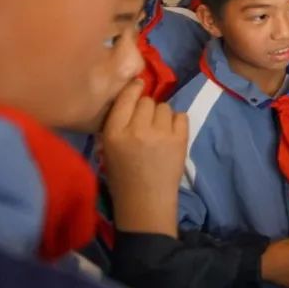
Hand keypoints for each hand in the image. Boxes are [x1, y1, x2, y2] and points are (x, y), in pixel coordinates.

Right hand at [101, 79, 188, 235]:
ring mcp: (160, 133)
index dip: (133, 89)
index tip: (138, 85)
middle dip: (147, 109)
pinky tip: (172, 134)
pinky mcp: (180, 140)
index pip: (125, 98)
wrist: (145, 201)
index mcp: (114, 132)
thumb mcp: (107, 150)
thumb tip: (129, 100)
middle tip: (147, 124)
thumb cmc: (122, 177)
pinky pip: (181, 116)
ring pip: (164, 107)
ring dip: (162, 116)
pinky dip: (177, 122)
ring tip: (159, 131)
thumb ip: (115, 125)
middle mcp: (137, 129)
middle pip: (147, 101)